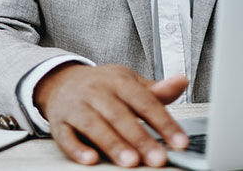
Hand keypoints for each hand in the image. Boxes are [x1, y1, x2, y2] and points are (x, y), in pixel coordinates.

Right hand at [35, 63, 189, 166]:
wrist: (62, 81)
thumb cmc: (102, 86)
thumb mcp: (130, 82)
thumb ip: (156, 90)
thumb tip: (182, 81)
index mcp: (119, 81)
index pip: (145, 102)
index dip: (164, 123)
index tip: (179, 142)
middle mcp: (97, 92)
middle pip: (121, 116)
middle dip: (140, 138)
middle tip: (157, 158)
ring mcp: (77, 106)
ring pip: (95, 126)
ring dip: (113, 144)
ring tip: (130, 161)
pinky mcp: (60, 123)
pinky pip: (66, 137)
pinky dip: (77, 148)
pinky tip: (91, 159)